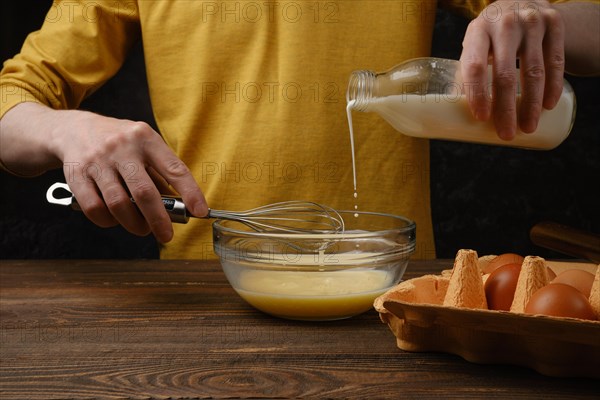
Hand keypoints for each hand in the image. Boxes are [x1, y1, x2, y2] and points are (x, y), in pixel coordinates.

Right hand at [1, 102, 206, 242]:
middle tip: (166, 235)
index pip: (174, 169)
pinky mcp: (77, 174)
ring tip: (141, 228)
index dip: (190, 192)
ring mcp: (97, 160)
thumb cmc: (119, 143)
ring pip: (119, 204)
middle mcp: (122, 147)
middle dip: (158, 220)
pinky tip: (115, 220)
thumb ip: (160, 174)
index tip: (200, 212)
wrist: (73, 129)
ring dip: (133, 224)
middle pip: (145, 193)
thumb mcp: (144, 146)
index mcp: (146, 138)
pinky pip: (94, 208)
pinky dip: (108, 221)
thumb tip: (179, 207)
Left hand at [460, 0, 564, 139]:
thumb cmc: (493, 33)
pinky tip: (547, 106)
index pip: (475, 66)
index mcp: (478, 31)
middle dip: (505, 109)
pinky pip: (555, 61)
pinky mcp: (554, 23)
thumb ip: (468, 71)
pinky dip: (552, 87)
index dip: (478, 94)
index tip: (481, 117)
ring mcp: (531, 22)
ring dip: (531, 104)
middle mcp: (504, 24)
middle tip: (505, 133)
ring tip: (527, 126)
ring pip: (533, 70)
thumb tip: (455, 111)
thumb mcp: (477, 43)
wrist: (525, 1)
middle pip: (504, 74)